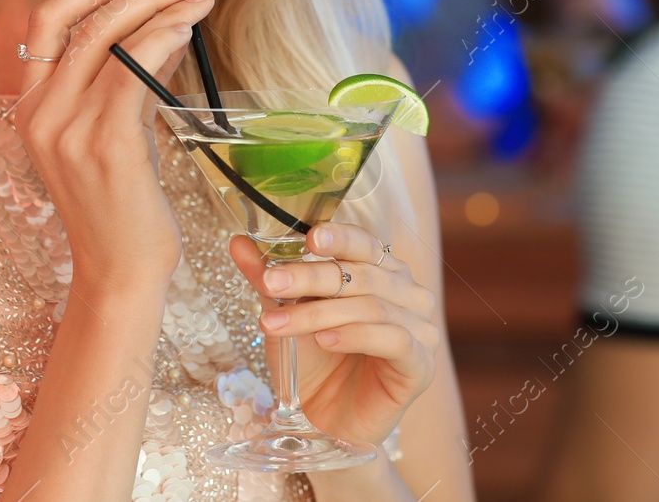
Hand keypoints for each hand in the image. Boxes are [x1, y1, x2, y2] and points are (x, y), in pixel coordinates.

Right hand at [14, 0, 214, 295]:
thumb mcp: (115, 130)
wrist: (119, 270)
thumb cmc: (121, 203)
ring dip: (161, 8)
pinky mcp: (106, 143)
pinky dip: (163, 39)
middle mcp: (40, 114)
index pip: (45, 22)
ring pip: (111, 39)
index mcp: (30, 108)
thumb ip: (130, 78)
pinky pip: (134, 71)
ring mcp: (68, 129)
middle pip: (82, 21)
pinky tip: (186, 29)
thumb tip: (167, 22)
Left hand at [230, 222, 439, 445]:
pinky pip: (393, 339)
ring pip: (371, 307)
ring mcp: (421, 329)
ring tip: (276, 322)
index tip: (309, 237)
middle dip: (310, 278)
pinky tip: (324, 340)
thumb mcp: (285, 313)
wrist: (327, 421)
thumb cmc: (314, 361)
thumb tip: (238, 241)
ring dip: (318, 313)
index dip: (340, 237)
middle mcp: (409, 294)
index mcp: (383, 272)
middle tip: (269, 282)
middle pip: (361, 275)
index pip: (365, 243)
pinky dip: (355, 336)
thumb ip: (267, 278)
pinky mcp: (421, 365)